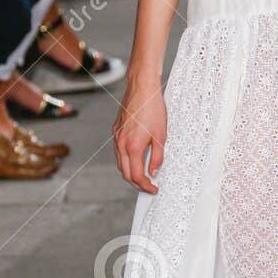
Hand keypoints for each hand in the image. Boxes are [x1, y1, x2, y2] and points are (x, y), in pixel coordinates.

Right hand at [113, 77, 166, 191]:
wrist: (142, 88)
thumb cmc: (152, 108)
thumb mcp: (161, 136)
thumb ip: (157, 157)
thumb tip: (154, 172)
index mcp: (133, 147)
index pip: (136, 176)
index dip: (145, 186)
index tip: (153, 189)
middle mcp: (121, 144)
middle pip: (125, 173)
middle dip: (136, 183)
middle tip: (148, 186)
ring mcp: (117, 137)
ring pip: (120, 163)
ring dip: (130, 172)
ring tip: (143, 174)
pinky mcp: (116, 130)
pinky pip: (119, 151)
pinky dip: (126, 160)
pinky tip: (135, 158)